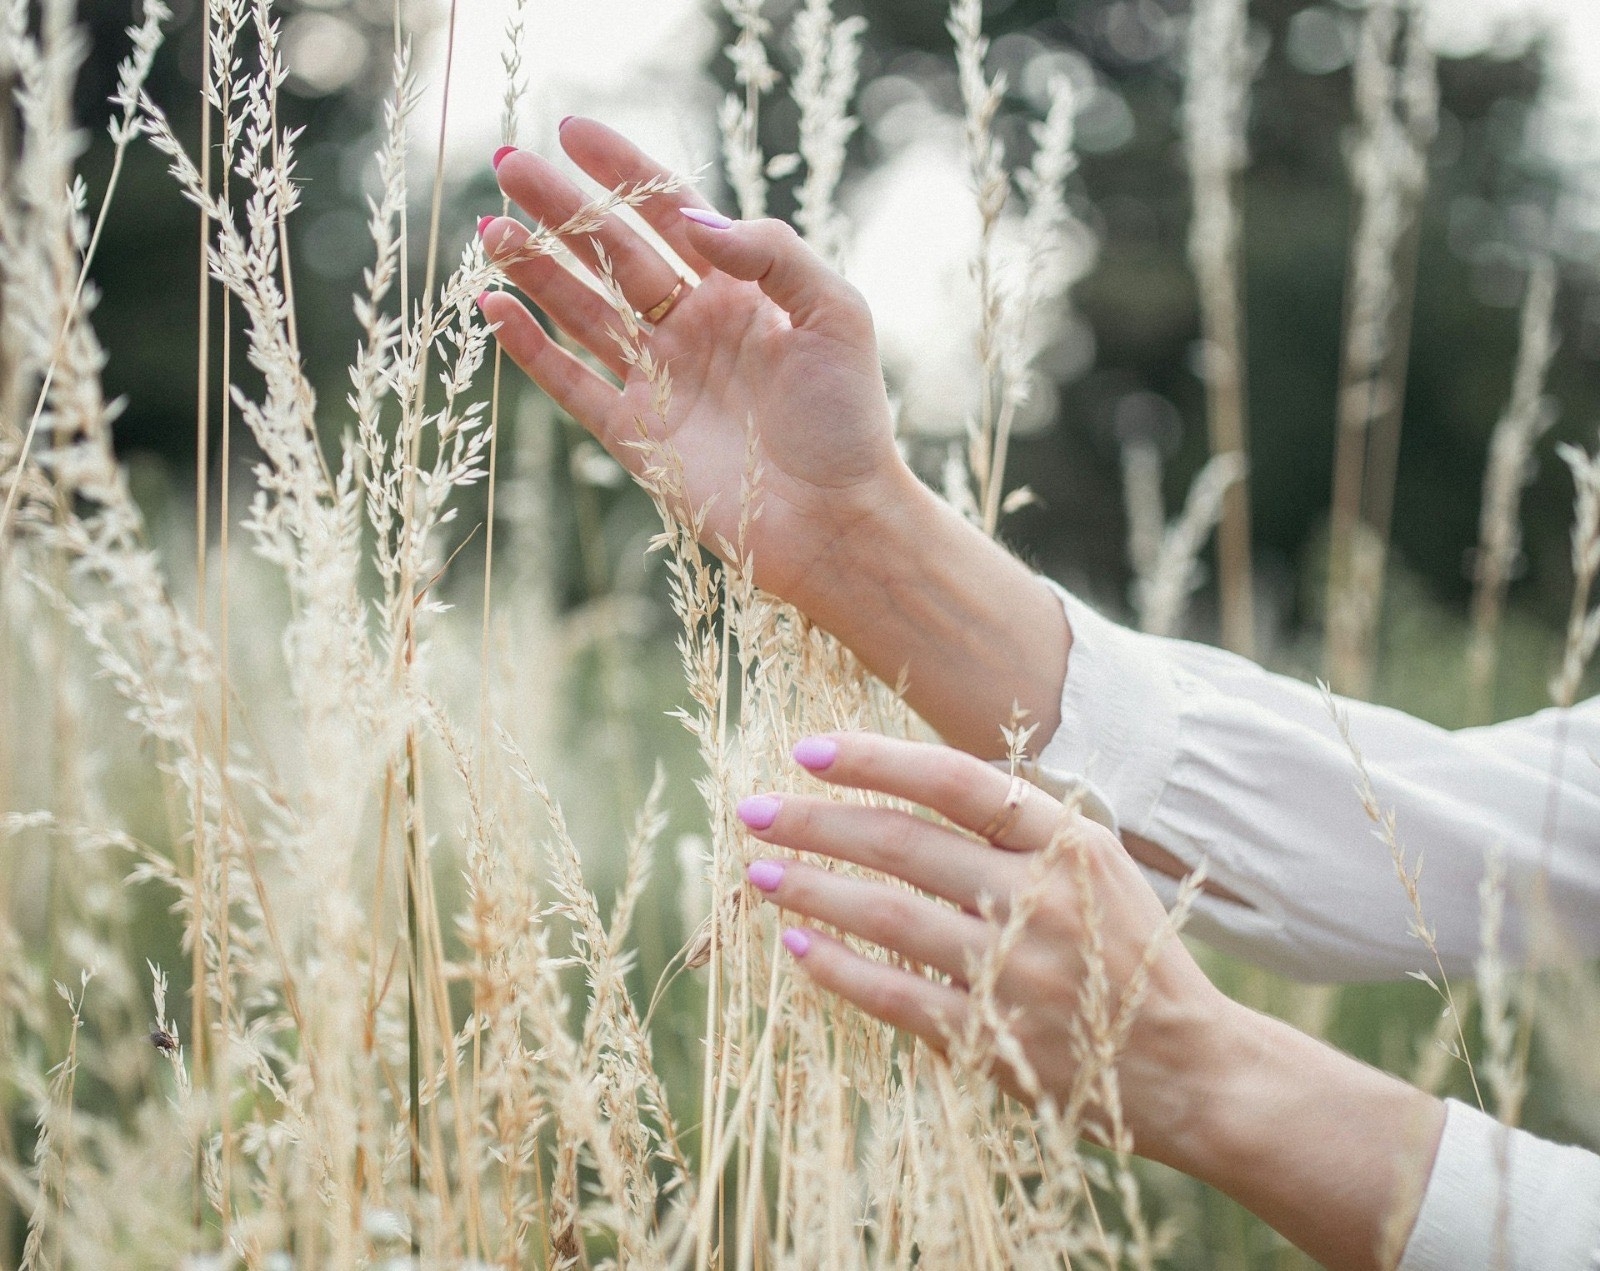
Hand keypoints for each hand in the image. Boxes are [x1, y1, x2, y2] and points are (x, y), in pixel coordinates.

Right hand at [480, 117, 914, 605]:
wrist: (835, 520)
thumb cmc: (847, 418)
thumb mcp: (834, 314)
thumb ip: (773, 253)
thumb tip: (695, 217)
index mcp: (738, 290)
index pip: (669, 213)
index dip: (622, 171)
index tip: (572, 131)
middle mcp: (690, 327)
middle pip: (611, 254)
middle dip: (560, 209)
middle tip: (509, 167)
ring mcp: (658, 380)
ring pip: (582, 309)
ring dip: (535, 269)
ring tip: (491, 229)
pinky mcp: (633, 435)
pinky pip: (569, 381)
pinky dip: (530, 347)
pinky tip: (495, 307)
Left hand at [734, 729, 1223, 1153]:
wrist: (1193, 1067)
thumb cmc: (1127, 952)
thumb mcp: (1096, 865)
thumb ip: (1019, 825)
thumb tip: (905, 782)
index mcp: (1067, 842)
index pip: (955, 781)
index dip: (876, 759)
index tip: (808, 750)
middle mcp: (1040, 898)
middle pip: (904, 844)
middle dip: (816, 822)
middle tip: (754, 809)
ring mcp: (1015, 971)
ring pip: (888, 916)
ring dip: (813, 890)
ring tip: (758, 872)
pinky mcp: (993, 1038)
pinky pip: (895, 995)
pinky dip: (839, 969)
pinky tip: (796, 947)